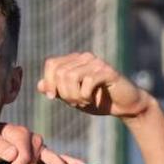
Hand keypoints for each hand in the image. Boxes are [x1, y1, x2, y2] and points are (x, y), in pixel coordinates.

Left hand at [37, 53, 151, 118]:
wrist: (125, 106)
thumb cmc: (99, 101)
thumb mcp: (73, 98)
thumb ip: (57, 91)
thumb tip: (39, 85)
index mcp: (74, 61)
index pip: (51, 64)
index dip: (48, 82)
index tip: (53, 98)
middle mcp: (85, 57)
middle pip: (59, 72)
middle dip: (63, 93)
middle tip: (75, 103)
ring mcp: (96, 62)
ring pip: (70, 77)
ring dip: (74, 96)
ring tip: (84, 102)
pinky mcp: (107, 71)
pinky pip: (87, 82)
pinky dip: (86, 96)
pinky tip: (93, 100)